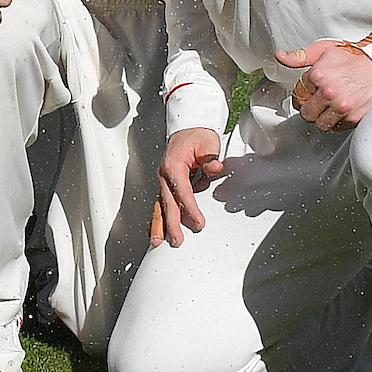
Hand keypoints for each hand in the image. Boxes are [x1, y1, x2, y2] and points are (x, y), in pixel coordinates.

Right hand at [150, 127, 224, 246]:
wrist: (189, 129)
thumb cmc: (198, 137)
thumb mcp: (208, 144)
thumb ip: (210, 158)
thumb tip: (214, 168)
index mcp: (173, 165)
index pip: (182, 191)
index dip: (190, 208)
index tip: (199, 223)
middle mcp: (164, 174)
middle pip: (167, 202)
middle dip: (171, 223)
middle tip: (177, 240)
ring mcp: (163, 181)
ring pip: (159, 206)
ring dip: (158, 225)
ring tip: (157, 242)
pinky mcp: (166, 185)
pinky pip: (161, 204)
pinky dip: (158, 218)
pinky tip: (156, 232)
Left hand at [274, 37, 371, 130]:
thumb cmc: (355, 56)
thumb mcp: (324, 50)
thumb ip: (300, 56)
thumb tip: (280, 57)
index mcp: (318, 76)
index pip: (298, 93)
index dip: (304, 92)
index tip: (310, 91)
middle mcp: (329, 93)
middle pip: (306, 113)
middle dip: (310, 107)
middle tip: (317, 102)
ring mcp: (343, 107)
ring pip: (320, 124)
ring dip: (322, 118)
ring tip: (329, 108)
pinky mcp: (355, 117)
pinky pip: (337, 128)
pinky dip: (338, 122)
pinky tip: (341, 111)